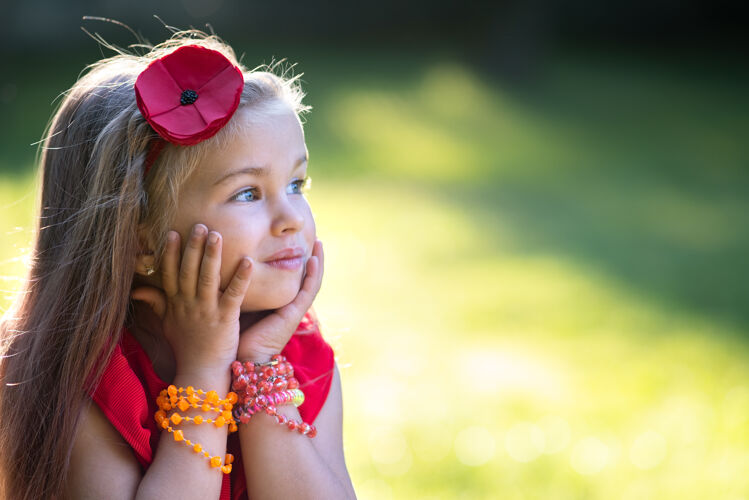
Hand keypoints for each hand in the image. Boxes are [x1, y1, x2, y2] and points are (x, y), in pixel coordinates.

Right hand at [131, 224, 252, 374]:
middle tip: (199, 225)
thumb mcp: (167, 325)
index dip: (170, 254)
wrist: (200, 372)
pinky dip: (240, 277)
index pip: (170, 274)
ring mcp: (206, 310)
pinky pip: (233, 294)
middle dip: (192, 247)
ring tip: (217, 235)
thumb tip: (138, 289)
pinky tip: (248, 261)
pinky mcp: (225, 318)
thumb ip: (156, 304)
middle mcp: (189, 304)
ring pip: (207, 278)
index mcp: (176, 304)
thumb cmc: (186, 348)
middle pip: (188, 270)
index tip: (171, 233)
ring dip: (212, 255)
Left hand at [237, 239, 323, 361]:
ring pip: (312, 282)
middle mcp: (290, 306)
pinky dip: (313, 274)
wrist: (241, 358)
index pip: (293, 279)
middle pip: (306, 278)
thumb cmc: (236, 333)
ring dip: (318, 262)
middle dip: (312, 258)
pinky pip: (308, 291)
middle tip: (315, 238)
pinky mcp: (294, 315)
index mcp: (280, 304)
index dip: (297, 261)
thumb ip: (242, 288)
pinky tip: (313, 259)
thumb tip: (231, 266)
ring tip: (319, 243)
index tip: (297, 243)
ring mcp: (294, 310)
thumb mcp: (241, 304)